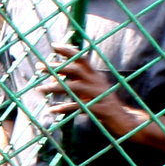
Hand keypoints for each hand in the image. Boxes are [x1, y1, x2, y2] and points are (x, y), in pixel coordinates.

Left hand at [46, 46, 160, 145]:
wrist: (124, 120)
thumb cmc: (103, 103)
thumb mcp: (91, 89)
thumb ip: (75, 81)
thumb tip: (53, 76)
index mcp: (95, 75)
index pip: (81, 58)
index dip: (68, 51)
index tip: (54, 45)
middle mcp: (97, 82)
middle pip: (76, 70)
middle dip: (57, 67)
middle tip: (40, 66)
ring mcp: (99, 95)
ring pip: (74, 88)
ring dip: (56, 88)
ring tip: (39, 89)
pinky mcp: (99, 109)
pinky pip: (78, 107)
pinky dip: (64, 108)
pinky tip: (52, 109)